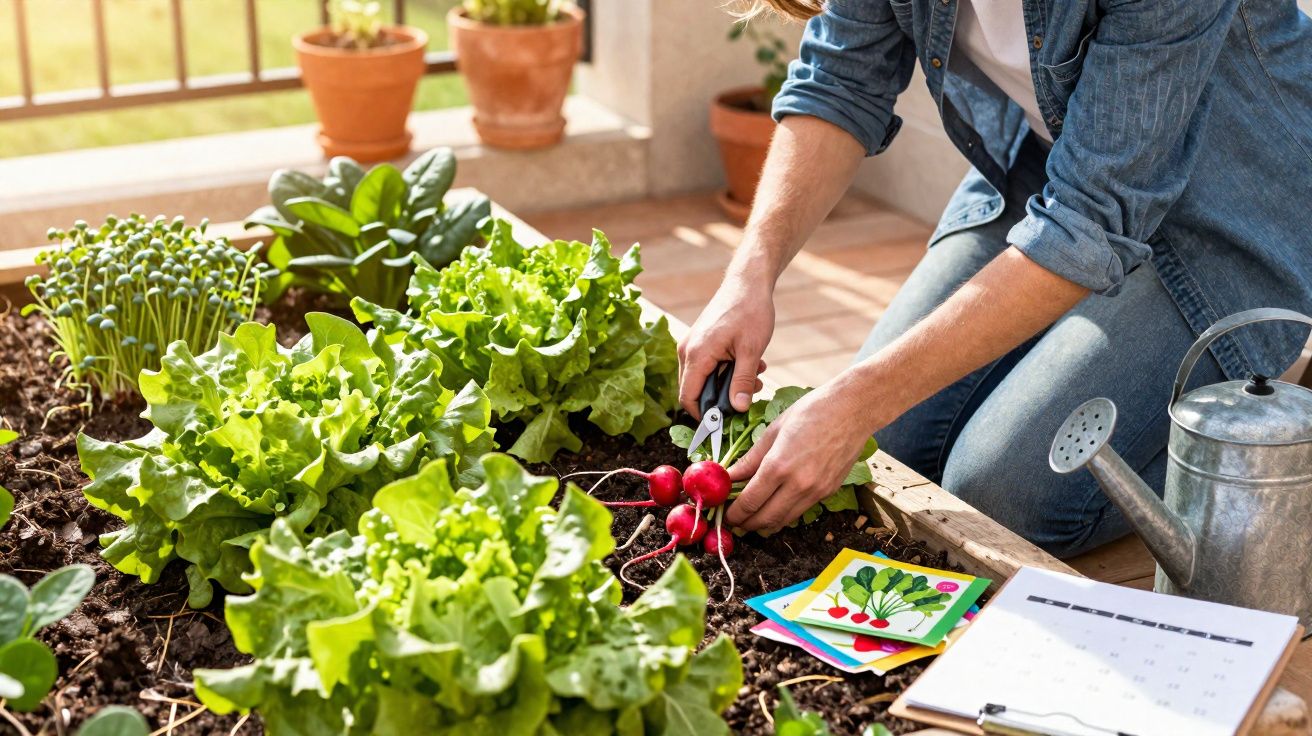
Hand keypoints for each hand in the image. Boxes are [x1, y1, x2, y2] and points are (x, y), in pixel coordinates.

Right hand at [678, 275, 774, 417]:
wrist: (748, 282)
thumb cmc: (750, 311)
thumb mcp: (752, 350)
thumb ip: (743, 381)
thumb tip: (738, 409)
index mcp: (695, 354)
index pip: (688, 397)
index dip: (704, 416)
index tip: (725, 423)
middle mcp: (687, 351)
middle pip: (696, 390)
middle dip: (723, 398)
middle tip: (752, 392)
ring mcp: (692, 345)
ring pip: (705, 379)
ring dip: (729, 383)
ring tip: (756, 375)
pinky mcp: (700, 342)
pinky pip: (708, 366)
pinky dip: (727, 371)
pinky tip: (750, 363)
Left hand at [725, 375, 882, 531]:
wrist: (853, 410)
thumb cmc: (813, 412)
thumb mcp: (773, 431)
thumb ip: (750, 459)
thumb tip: (730, 476)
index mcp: (779, 466)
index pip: (749, 502)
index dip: (733, 513)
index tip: (724, 512)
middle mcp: (798, 484)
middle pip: (764, 519)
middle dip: (745, 524)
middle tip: (734, 519)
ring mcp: (815, 491)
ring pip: (783, 521)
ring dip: (764, 523)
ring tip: (751, 516)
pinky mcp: (827, 492)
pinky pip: (800, 511)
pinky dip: (783, 514)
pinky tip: (774, 505)